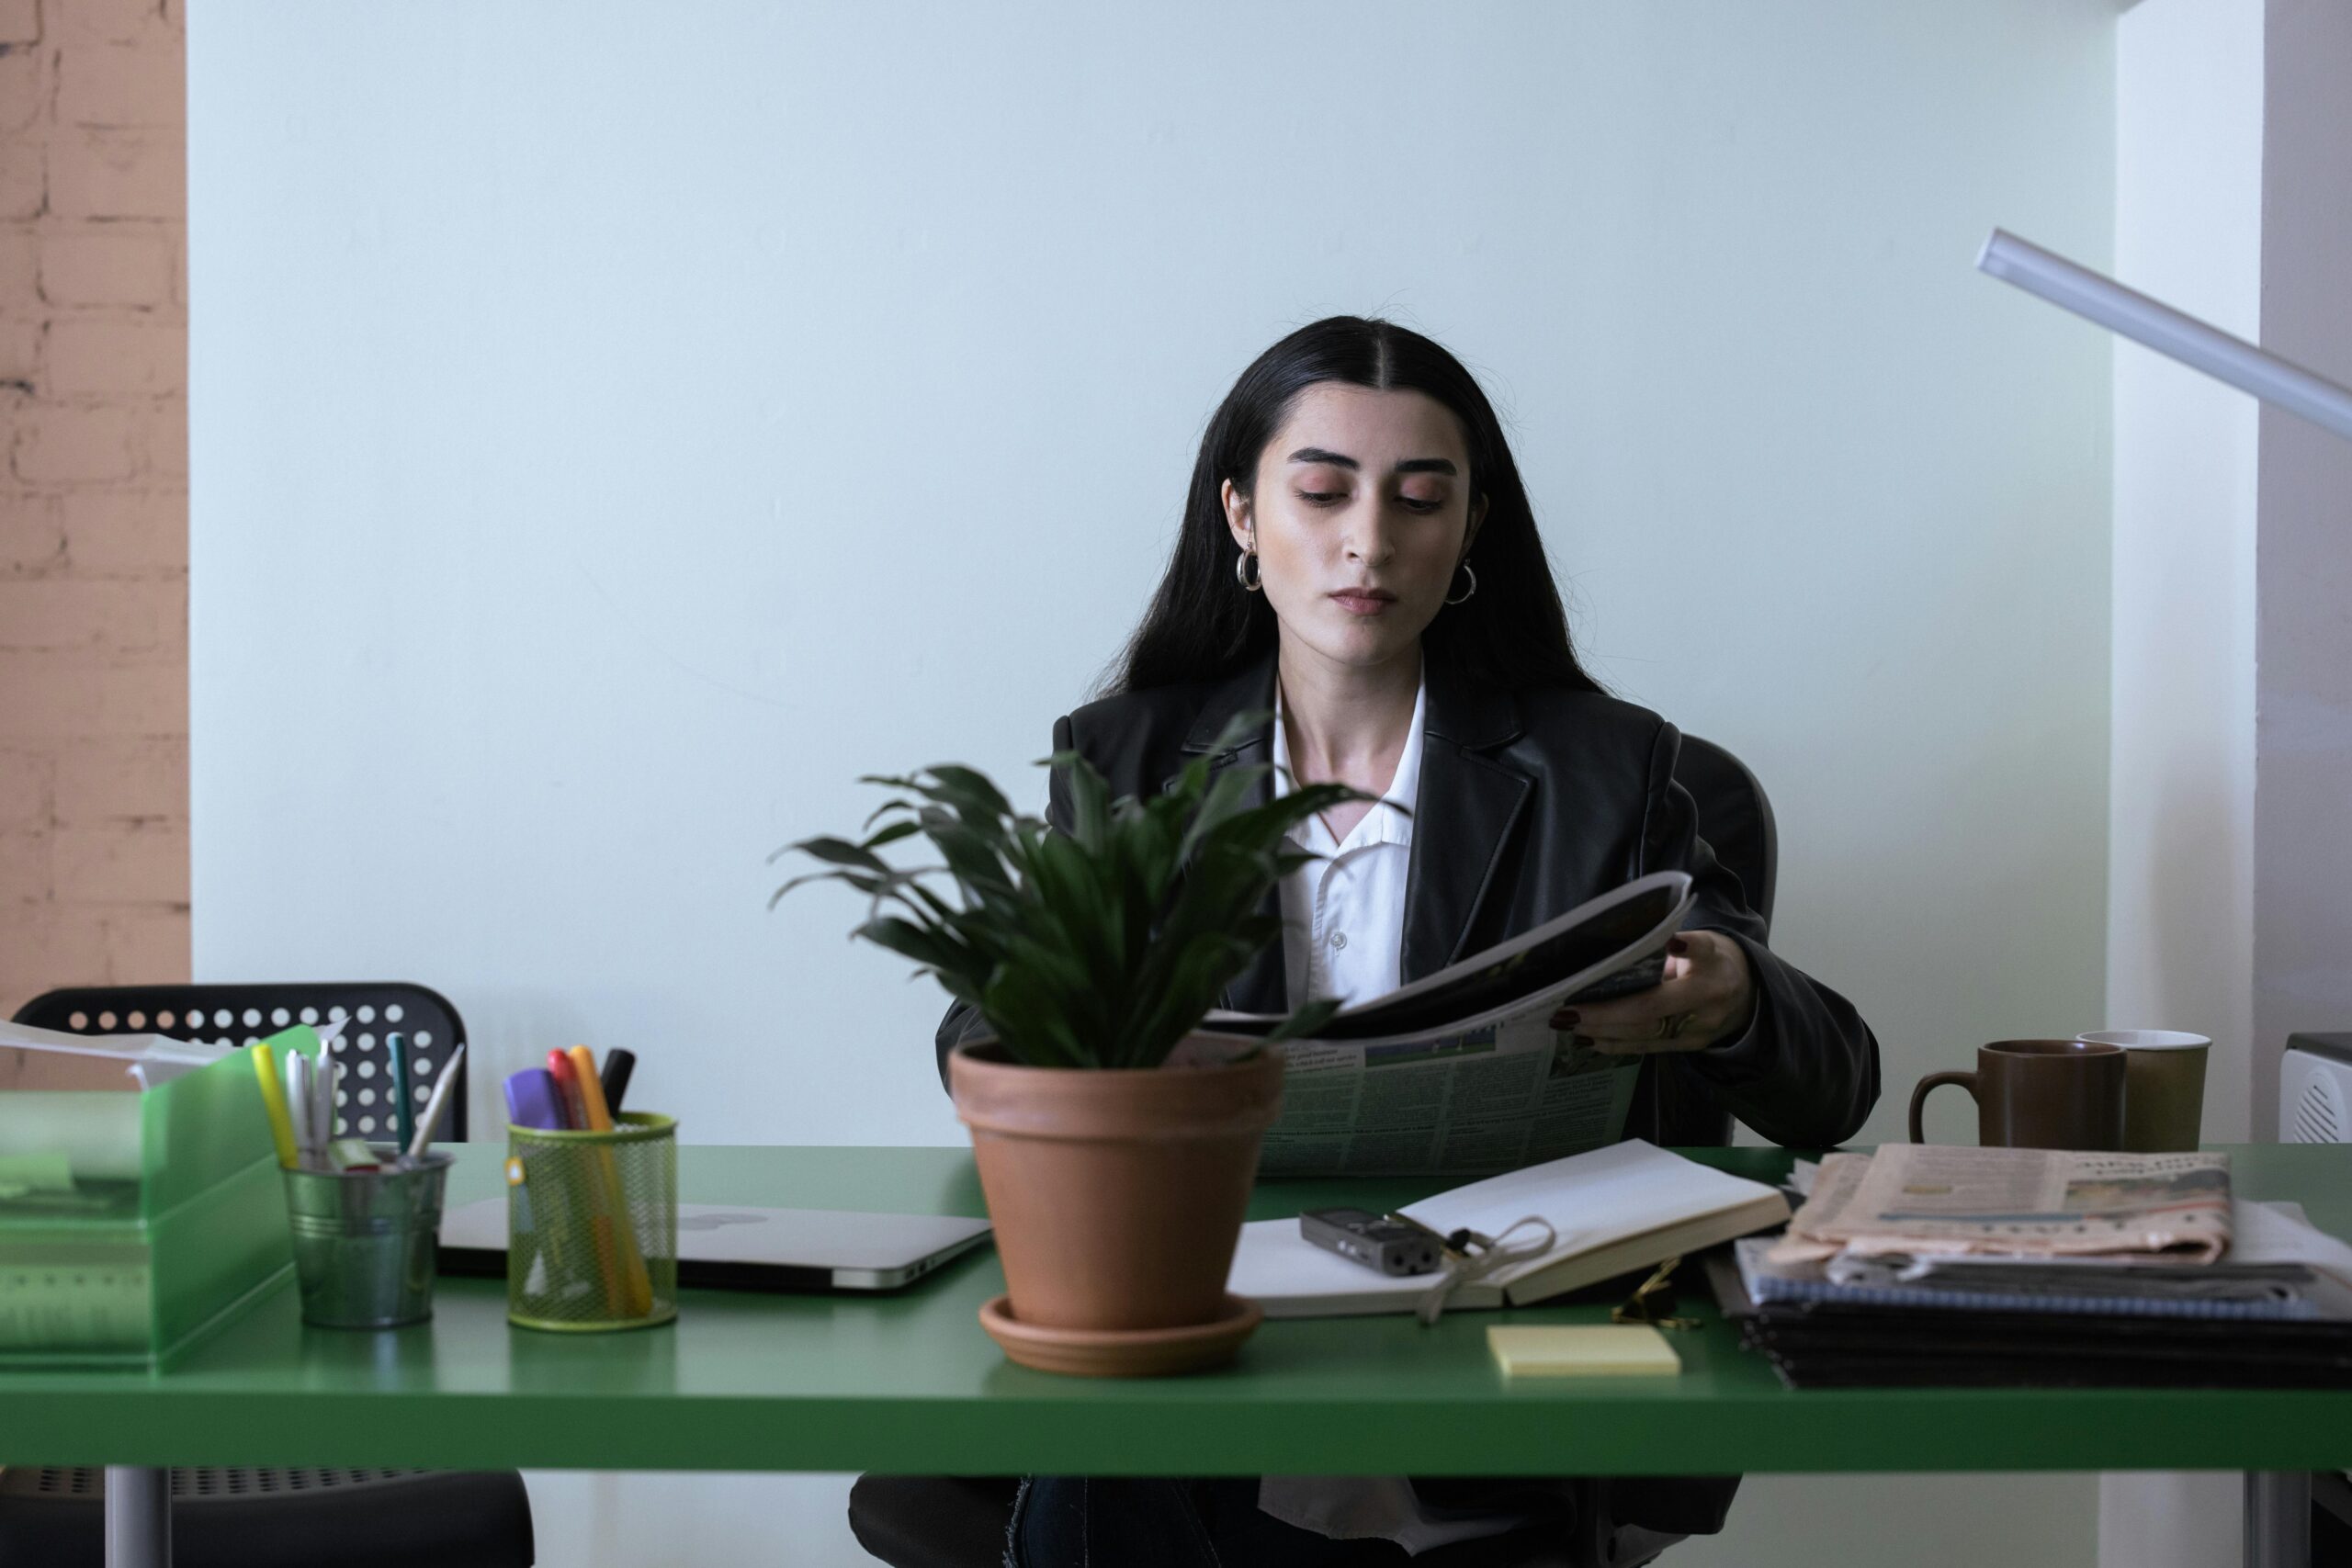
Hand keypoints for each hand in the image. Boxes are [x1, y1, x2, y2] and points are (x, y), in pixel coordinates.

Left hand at [1547, 931, 1755, 1053]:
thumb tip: (1616, 954)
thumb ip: (1668, 947)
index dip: (1684, 948)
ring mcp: (1700, 1027)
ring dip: (1603, 1029)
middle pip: (1654, 1007)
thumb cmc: (1712, 960)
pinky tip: (1589, 1038)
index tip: (1670, 942)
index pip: (1699, 951)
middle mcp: (1709, 996)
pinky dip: (1615, 1043)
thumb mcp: (1702, 942)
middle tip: (1567, 1010)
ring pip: (1646, 1033)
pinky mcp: (1691, 1045)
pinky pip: (1649, 1047)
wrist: (1749, 994)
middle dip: (1606, 1012)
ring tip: (1568, 1024)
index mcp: (1713, 961)